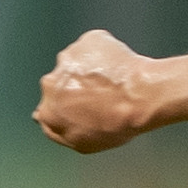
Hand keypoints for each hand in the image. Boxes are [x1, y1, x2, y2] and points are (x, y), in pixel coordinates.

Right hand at [34, 29, 158, 153]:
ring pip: (76, 65)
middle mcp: (50, 84)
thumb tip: (63, 126)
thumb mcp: (87, 144)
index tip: (78, 108)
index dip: (66, 108)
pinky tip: (118, 67)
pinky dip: (103, 55)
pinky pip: (93, 49)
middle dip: (75, 88)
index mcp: (48, 113)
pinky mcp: (85, 43)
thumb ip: (65, 133)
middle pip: (59, 85)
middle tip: (100, 95)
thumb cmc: (118, 122)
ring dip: (89, 71)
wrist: (139, 97)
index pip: (48, 110)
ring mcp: (67, 60)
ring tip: (113, 82)